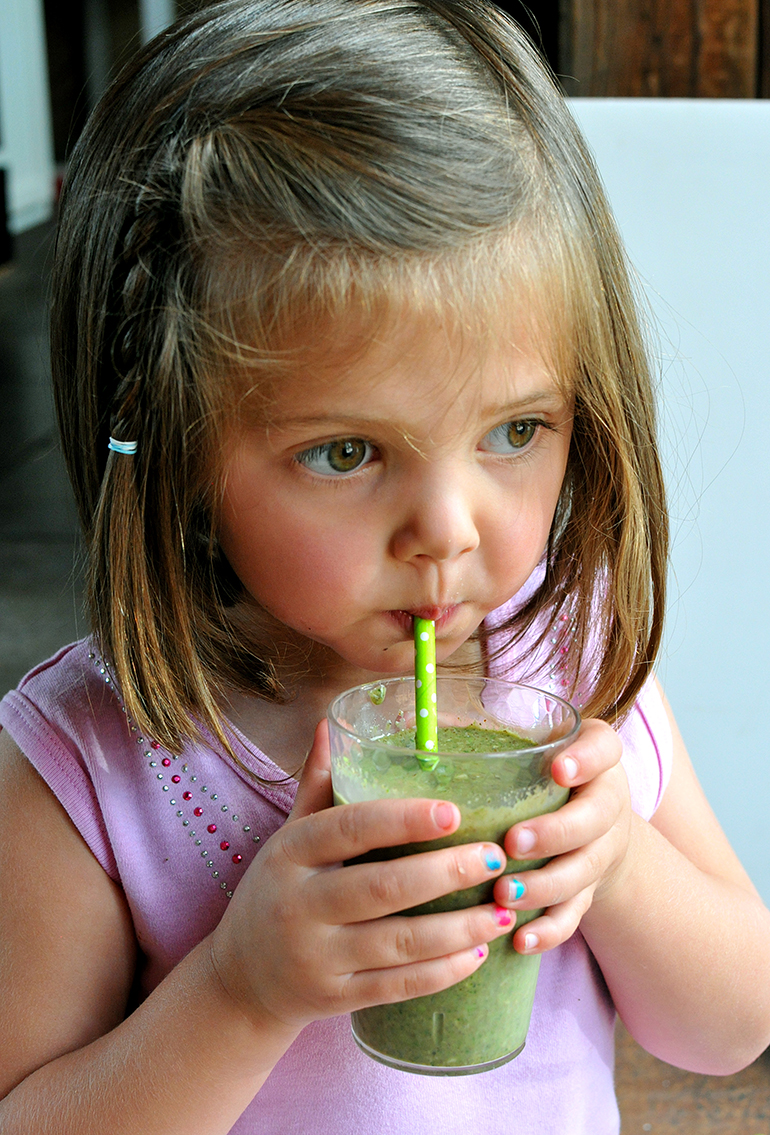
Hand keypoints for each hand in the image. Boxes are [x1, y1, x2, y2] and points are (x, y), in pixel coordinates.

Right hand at [210, 721, 512, 1033]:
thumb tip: (333, 723)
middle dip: (445, 872)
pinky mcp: (335, 998)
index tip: (453, 810)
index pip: (349, 828)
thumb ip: (318, 785)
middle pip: (381, 887)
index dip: (402, 819)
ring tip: (504, 909)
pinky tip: (478, 953)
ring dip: (458, 928)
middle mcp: (299, 905)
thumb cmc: (277, 891)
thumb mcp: (288, 838)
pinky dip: (442, 972)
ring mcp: (316, 957)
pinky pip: (397, 986)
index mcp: (290, 853)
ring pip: (398, 943)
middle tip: (496, 858)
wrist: (241, 980)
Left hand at [492, 718, 630, 954]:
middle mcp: (607, 804)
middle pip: (595, 819)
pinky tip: (520, 940)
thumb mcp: (533, 745)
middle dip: (555, 833)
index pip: (604, 748)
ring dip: (545, 886)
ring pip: (583, 873)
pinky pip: (575, 916)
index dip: (585, 759)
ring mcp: (602, 852)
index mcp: (596, 758)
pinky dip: (549, 930)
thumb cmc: (544, 777)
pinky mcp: (591, 892)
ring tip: (505, 894)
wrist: (596, 828)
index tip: (557, 768)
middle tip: (514, 842)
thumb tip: (417, 718)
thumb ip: (489, 732)